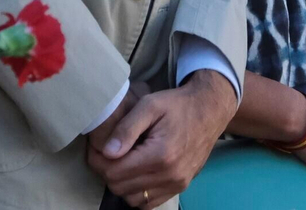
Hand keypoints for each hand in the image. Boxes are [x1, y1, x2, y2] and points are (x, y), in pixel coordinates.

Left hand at [88, 71, 236, 206]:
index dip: (97, 161)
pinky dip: (137, 192)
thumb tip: (106, 152)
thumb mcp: (150, 105)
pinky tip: (137, 172)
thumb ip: (126, 128)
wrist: (209, 110)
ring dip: (121, 183)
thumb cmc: (178, 105)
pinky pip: (149, 203)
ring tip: (123, 161)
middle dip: (107, 171)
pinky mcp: (180, 187)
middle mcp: (170, 175)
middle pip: (120, 187)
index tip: (96, 147)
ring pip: (132, 199)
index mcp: (160, 155)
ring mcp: (177, 184)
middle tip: (108, 152)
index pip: (114, 172)